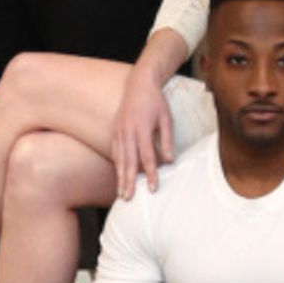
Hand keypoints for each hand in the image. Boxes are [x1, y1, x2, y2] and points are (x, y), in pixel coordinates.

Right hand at [111, 67, 174, 198]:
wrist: (139, 84)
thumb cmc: (156, 102)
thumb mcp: (167, 119)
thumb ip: (167, 140)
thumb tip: (169, 161)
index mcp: (142, 129)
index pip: (147, 157)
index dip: (150, 174)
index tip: (153, 188)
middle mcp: (128, 132)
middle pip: (128, 162)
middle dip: (128, 181)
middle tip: (128, 198)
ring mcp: (119, 131)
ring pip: (119, 158)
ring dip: (120, 176)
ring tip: (121, 192)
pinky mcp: (114, 130)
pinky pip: (114, 151)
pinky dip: (116, 164)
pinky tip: (118, 175)